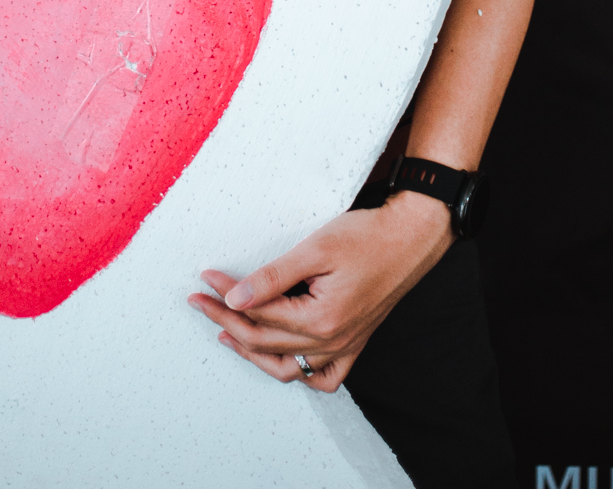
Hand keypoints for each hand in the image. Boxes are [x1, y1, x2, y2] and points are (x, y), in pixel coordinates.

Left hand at [188, 191, 453, 389]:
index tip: (206, 278)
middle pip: (265, 341)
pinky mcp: (353, 343)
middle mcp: (332, 342)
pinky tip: (280, 357)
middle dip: (228, 321)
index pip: (259, 314)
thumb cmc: (367, 237)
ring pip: (288, 366)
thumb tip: (235, 298)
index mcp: (320, 319)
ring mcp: (344, 346)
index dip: (227, 296)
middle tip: (202, 300)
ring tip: (226, 333)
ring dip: (253, 352)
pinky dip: (297, 372)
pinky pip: (322, 376)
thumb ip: (273, 277)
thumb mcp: (315, 248)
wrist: (410, 239)